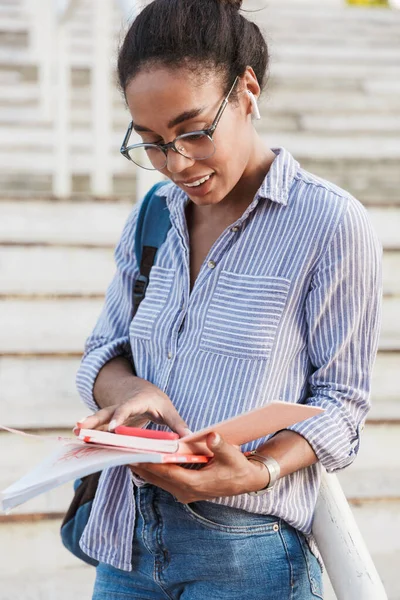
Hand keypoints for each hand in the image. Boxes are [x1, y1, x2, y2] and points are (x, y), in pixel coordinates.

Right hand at [74, 379, 189, 437]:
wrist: (141, 391)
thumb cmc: (156, 402)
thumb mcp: (168, 409)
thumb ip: (177, 424)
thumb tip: (190, 437)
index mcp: (137, 401)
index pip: (128, 408)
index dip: (121, 417)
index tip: (115, 428)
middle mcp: (121, 406)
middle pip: (107, 412)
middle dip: (94, 420)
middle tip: (81, 427)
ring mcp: (112, 414)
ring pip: (98, 419)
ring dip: (87, 426)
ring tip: (75, 433)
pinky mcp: (107, 422)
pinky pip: (97, 428)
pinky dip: (88, 434)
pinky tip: (78, 441)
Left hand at [130, 432, 269, 502]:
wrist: (245, 482)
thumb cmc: (238, 467)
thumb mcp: (232, 455)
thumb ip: (219, 446)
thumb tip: (211, 436)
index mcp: (195, 484)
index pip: (167, 473)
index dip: (151, 463)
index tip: (135, 455)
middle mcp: (186, 491)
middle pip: (157, 477)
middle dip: (140, 465)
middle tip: (122, 453)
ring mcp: (184, 492)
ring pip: (157, 480)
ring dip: (143, 468)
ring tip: (126, 455)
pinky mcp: (184, 490)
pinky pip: (163, 480)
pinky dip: (152, 471)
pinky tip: (141, 460)